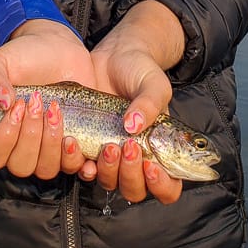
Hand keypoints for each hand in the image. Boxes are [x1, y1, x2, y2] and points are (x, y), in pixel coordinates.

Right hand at [0, 19, 94, 179]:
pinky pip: (75, 167)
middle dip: (31, 135)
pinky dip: (77, 158)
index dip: (4, 137)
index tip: (18, 107)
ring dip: (52, 143)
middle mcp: (21, 146)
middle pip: (21, 166)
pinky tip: (75, 139)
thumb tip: (1, 102)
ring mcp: (48, 150)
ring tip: (56, 110)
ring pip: (46, 169)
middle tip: (39, 103)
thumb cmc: (24, 57)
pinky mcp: (73, 147)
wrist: (58, 49)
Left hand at [87, 0, 185, 203]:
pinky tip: (78, 146)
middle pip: (135, 191)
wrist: (114, 56)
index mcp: (161, 152)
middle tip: (127, 147)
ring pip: (109, 182)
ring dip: (107, 170)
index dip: (161, 186)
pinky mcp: (87, 146)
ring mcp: (111, 155)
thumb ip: (149, 104)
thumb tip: (133, 126)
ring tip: (107, 144)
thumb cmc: (141, 71)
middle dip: (130, 175)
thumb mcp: (154, 84)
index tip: (151, 165)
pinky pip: (82, 167)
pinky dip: (79, 162)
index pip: (169, 188)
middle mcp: (137, 159)